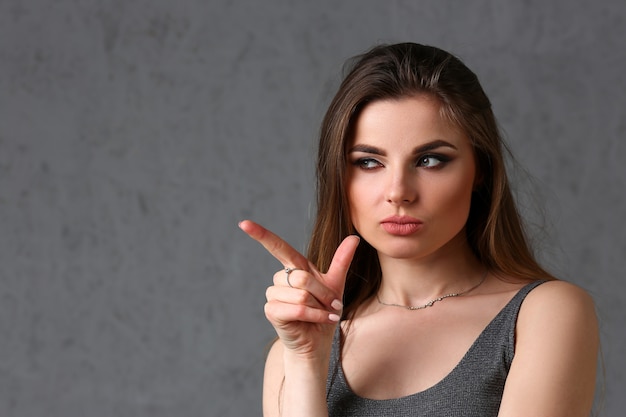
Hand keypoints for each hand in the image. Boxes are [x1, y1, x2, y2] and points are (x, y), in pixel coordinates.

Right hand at [239, 220, 358, 358]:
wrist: (318, 341)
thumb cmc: (324, 311)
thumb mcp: (336, 283)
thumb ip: (342, 260)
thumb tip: (354, 238)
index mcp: (294, 267)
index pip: (277, 246)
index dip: (260, 234)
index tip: (244, 223)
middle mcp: (280, 279)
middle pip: (302, 277)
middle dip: (322, 293)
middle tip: (332, 305)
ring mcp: (273, 295)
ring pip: (301, 294)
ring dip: (319, 306)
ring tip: (323, 314)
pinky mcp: (272, 311)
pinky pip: (298, 309)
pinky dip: (314, 315)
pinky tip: (319, 321)